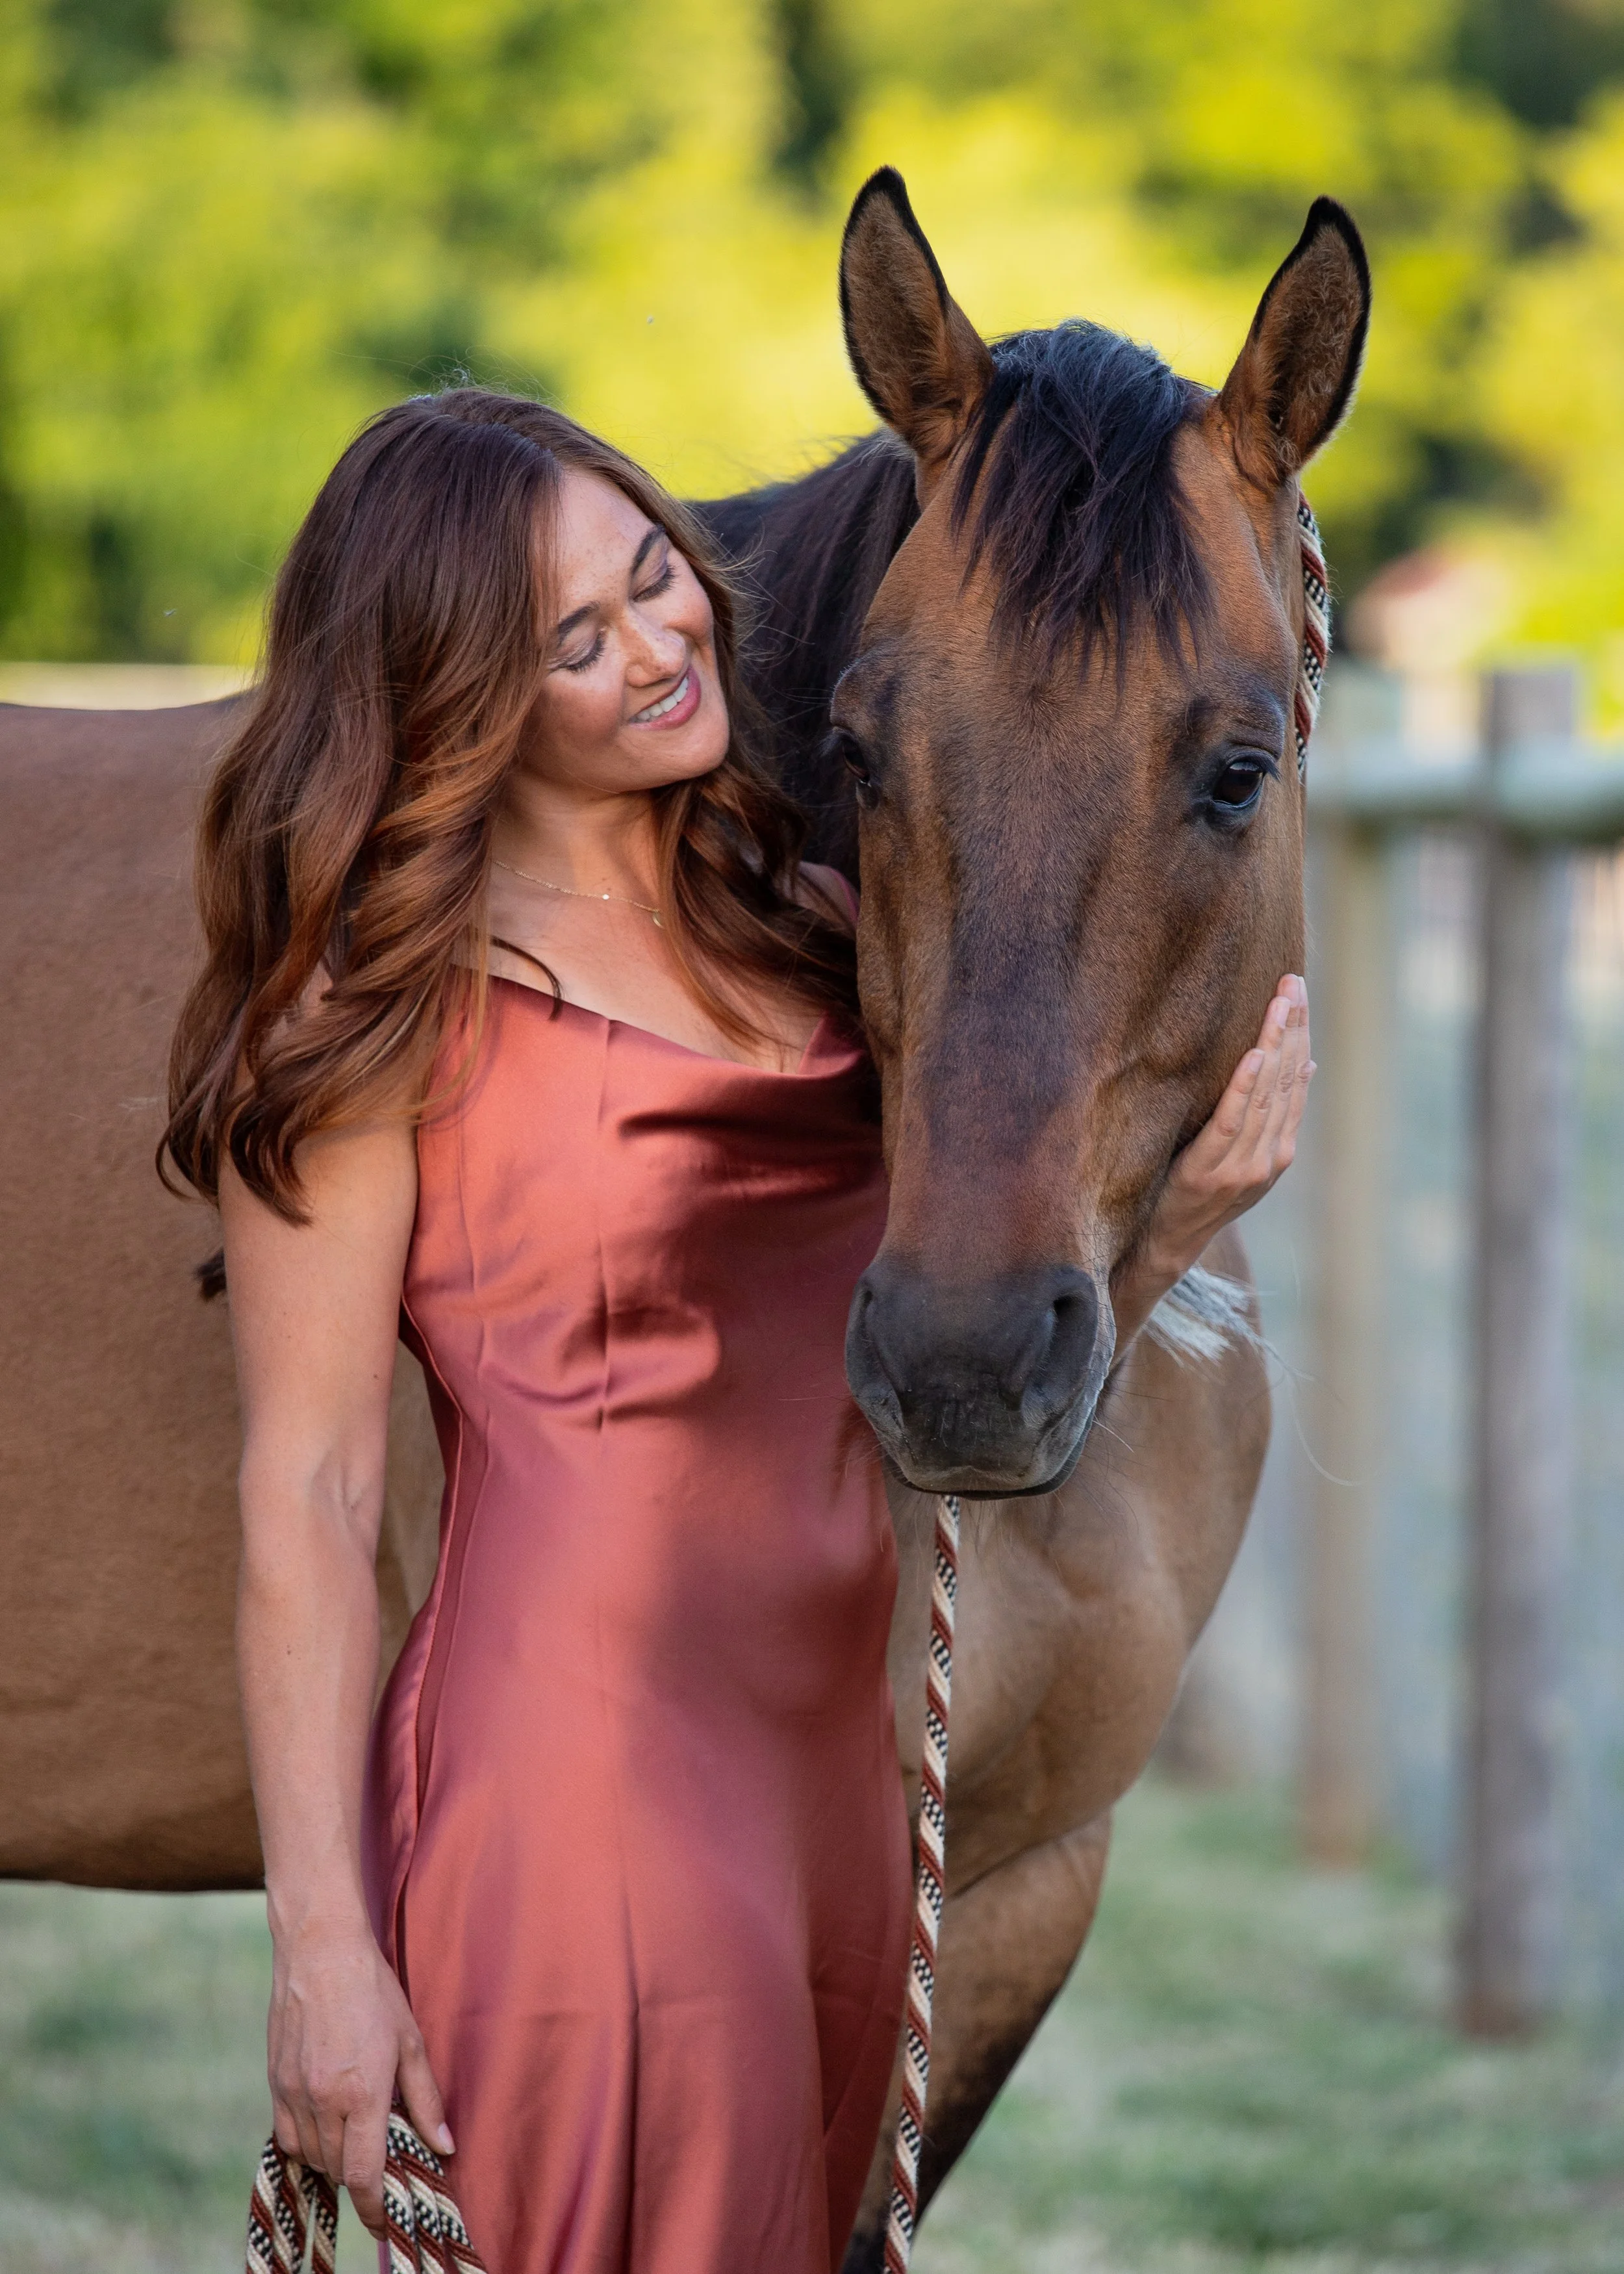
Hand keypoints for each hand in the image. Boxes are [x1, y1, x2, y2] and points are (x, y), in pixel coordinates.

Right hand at [268, 1921, 453, 2236]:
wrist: (319, 1950)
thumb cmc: (372, 1989)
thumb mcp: (410, 2041)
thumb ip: (425, 2099)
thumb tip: (442, 2146)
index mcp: (363, 2093)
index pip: (364, 2175)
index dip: (375, 2210)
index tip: (385, 2226)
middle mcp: (324, 2100)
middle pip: (337, 2170)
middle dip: (359, 2180)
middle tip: (380, 2171)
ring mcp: (294, 2092)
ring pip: (311, 2156)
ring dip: (333, 2162)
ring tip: (355, 2142)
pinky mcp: (275, 2081)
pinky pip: (287, 2135)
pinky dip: (307, 2144)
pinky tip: (325, 2128)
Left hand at [1112, 976, 1312, 1347]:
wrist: (1167, 1245)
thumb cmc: (1198, 1192)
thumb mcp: (1242, 1153)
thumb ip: (1271, 1116)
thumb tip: (1304, 1065)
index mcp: (1280, 1150)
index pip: (1296, 1081)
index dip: (1299, 1036)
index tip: (1299, 993)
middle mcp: (1269, 1157)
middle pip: (1285, 1081)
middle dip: (1292, 1028)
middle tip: (1293, 983)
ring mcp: (1243, 1167)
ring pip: (1265, 1095)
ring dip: (1274, 1045)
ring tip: (1281, 1003)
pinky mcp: (1211, 1171)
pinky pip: (1231, 1121)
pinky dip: (1244, 1087)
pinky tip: (1252, 1054)